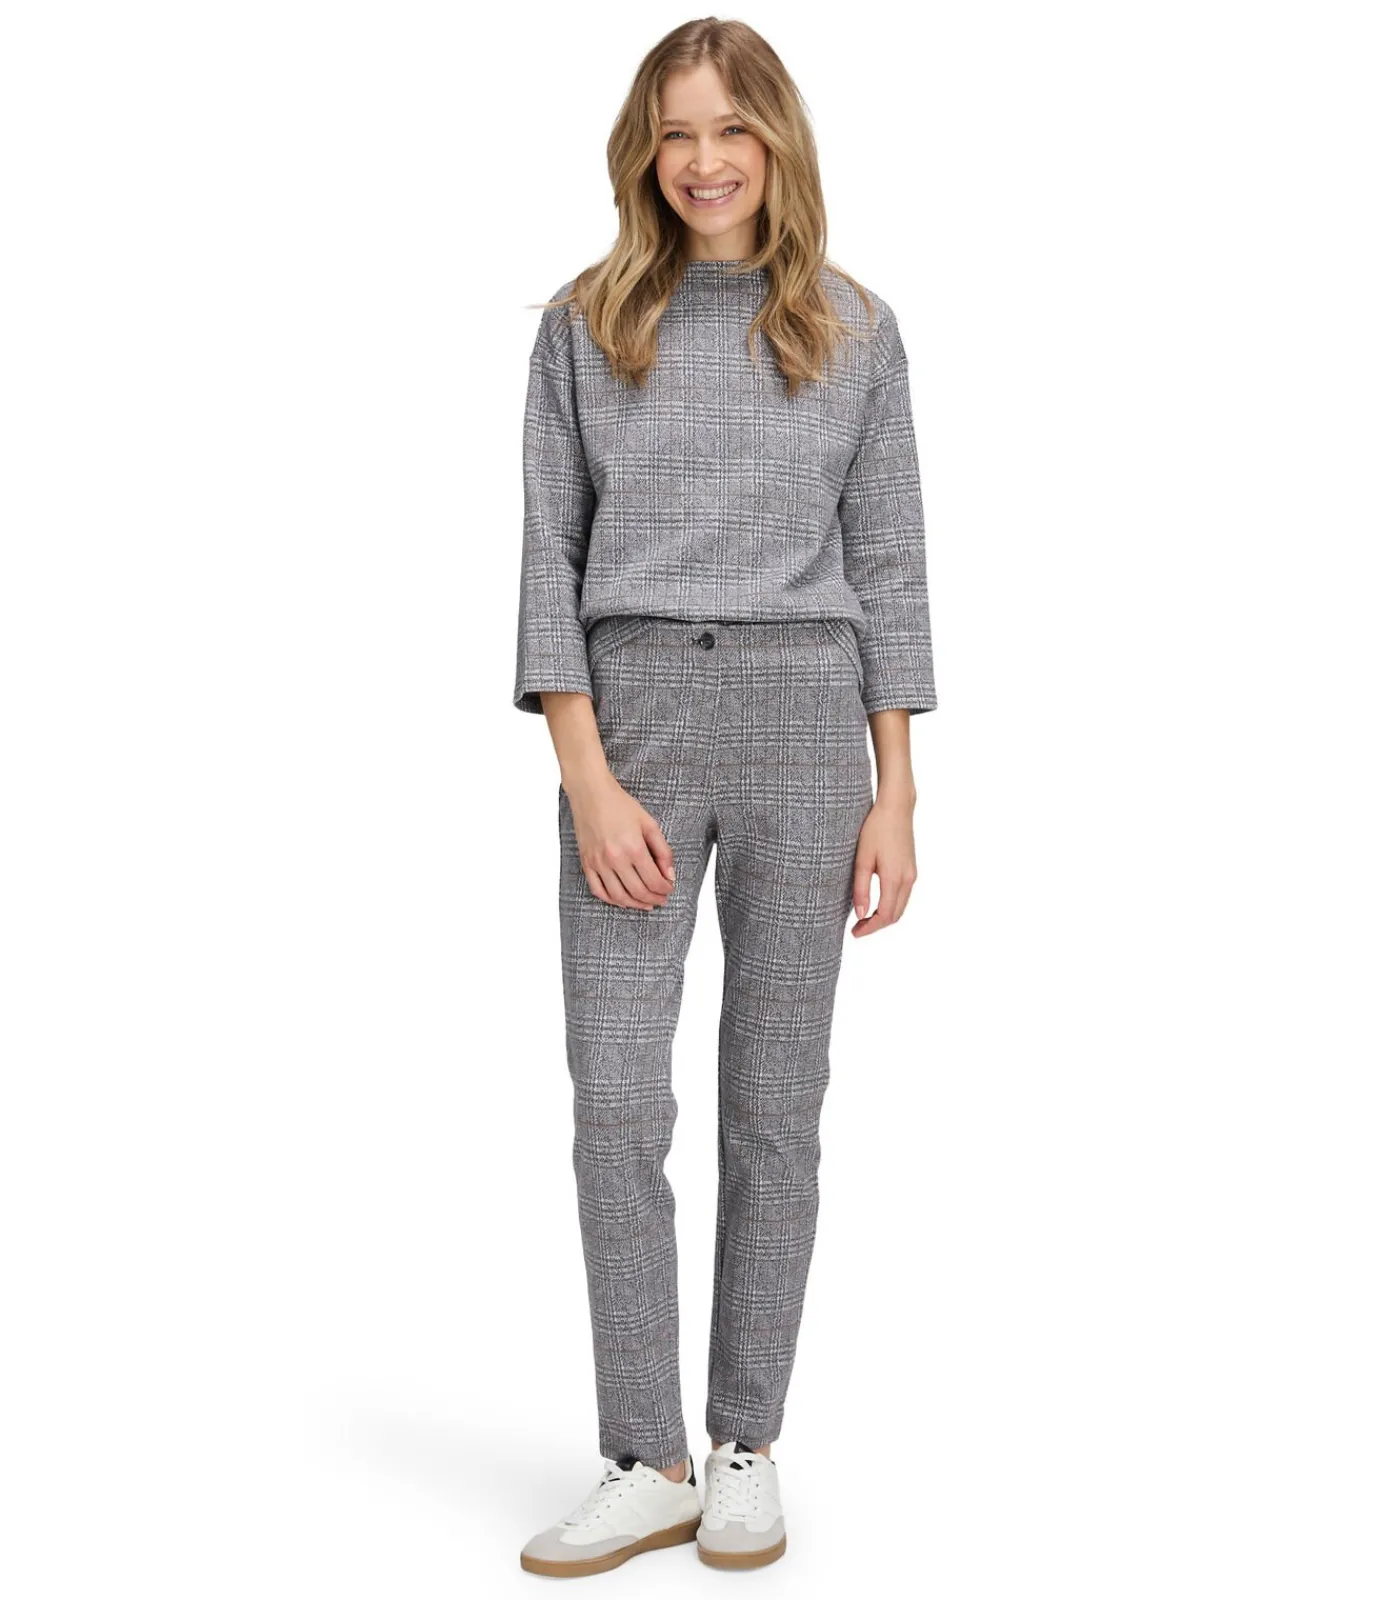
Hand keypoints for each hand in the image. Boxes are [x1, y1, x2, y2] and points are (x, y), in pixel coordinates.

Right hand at [565, 773, 675, 909]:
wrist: (591, 794)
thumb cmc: (621, 805)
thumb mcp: (649, 824)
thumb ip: (663, 851)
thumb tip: (669, 875)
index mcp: (634, 847)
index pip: (653, 880)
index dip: (664, 889)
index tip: (669, 889)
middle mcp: (615, 858)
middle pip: (638, 891)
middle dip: (653, 899)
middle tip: (661, 899)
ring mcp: (598, 863)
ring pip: (619, 896)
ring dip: (635, 904)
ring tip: (646, 903)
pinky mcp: (586, 863)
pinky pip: (599, 890)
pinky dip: (612, 900)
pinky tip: (623, 900)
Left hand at [851, 795, 917, 935]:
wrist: (896, 807)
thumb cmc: (876, 829)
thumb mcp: (862, 859)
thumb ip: (861, 889)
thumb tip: (861, 914)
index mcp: (895, 878)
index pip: (885, 915)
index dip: (870, 928)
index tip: (854, 933)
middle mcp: (908, 879)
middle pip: (896, 915)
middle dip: (877, 926)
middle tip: (856, 928)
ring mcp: (912, 874)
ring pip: (901, 907)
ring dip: (884, 917)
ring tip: (863, 918)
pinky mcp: (912, 869)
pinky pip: (903, 896)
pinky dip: (891, 906)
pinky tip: (876, 903)